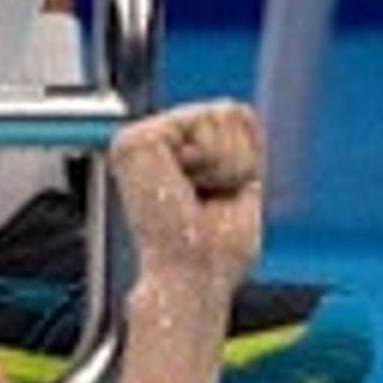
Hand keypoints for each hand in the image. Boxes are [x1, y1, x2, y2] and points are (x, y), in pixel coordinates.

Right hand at [106, 101, 263, 296]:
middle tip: (209, 201)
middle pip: (229, 110)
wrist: (193, 276)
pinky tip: (186, 189)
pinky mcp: (138, 139)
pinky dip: (214, 161)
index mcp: (167, 155)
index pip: (232, 117)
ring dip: (226, 165)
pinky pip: (205, 121)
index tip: (220, 200)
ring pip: (221, 113)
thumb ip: (237, 145)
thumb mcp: (239, 186)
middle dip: (237, 160)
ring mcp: (139, 138)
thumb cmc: (214, 252)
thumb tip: (238, 106)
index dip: (244, 159)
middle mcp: (148, 142)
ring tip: (196, 199)